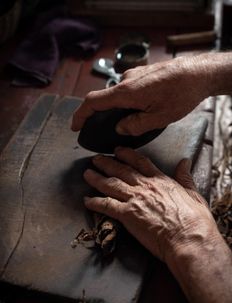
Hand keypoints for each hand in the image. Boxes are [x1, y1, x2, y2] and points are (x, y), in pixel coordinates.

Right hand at [72, 55, 208, 135]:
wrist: (198, 73)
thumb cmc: (181, 94)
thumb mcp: (159, 118)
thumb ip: (136, 125)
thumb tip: (120, 128)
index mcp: (127, 92)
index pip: (93, 102)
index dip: (80, 115)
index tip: (75, 126)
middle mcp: (127, 80)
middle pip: (105, 99)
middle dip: (104, 115)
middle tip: (110, 129)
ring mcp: (134, 74)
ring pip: (119, 94)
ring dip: (121, 108)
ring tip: (138, 119)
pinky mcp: (143, 73)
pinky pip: (129, 88)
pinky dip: (129, 100)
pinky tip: (145, 107)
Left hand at [83, 147, 216, 261]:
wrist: (188, 238)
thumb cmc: (194, 220)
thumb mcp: (193, 194)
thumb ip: (185, 177)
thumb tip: (185, 162)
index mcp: (160, 180)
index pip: (140, 161)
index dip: (127, 154)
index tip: (117, 150)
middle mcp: (145, 186)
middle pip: (121, 170)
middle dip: (106, 163)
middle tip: (95, 159)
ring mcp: (134, 199)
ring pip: (110, 184)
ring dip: (96, 178)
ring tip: (87, 173)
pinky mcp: (127, 215)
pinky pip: (106, 205)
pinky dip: (94, 202)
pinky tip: (86, 200)